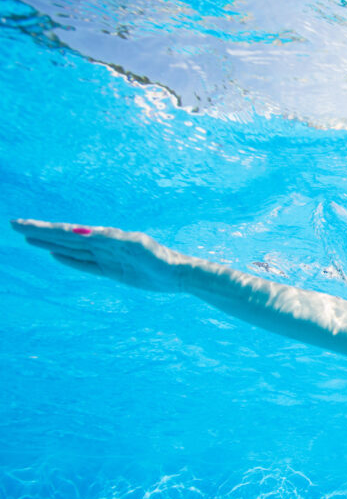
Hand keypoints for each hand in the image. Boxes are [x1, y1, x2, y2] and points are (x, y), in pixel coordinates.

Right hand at [11, 219, 189, 292]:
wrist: (178, 274)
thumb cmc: (161, 258)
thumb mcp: (137, 247)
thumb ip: (112, 240)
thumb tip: (85, 233)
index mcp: (106, 237)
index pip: (69, 231)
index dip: (45, 229)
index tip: (23, 224)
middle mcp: (102, 244)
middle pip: (65, 237)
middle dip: (40, 232)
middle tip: (14, 225)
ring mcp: (106, 257)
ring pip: (71, 249)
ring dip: (50, 243)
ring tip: (29, 237)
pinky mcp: (111, 271)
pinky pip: (84, 264)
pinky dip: (69, 260)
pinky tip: (55, 255)